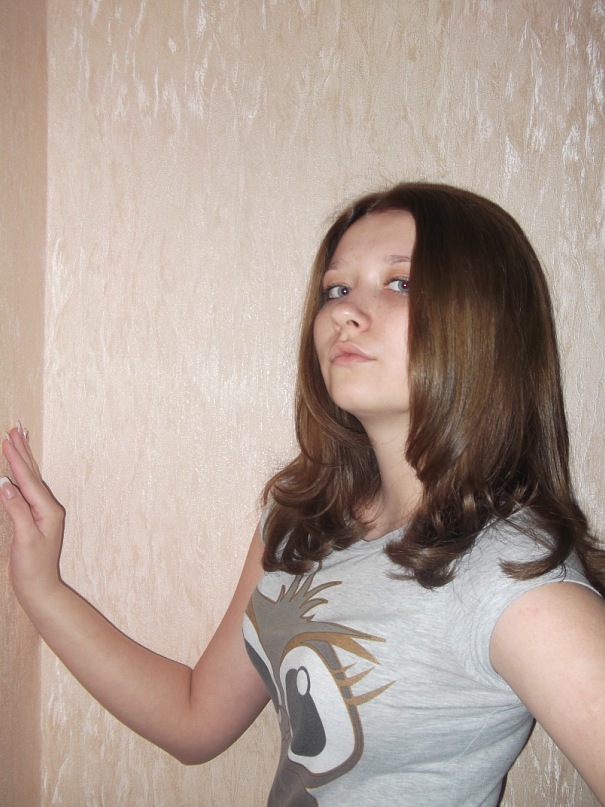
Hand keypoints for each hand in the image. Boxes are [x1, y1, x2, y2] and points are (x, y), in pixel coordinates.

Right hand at [1, 425, 64, 608]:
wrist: (39, 588)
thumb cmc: (33, 567)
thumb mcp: (24, 539)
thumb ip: (17, 512)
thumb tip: (6, 486)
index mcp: (47, 510)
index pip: (28, 479)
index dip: (16, 459)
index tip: (7, 440)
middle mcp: (47, 507)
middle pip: (32, 473)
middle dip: (22, 451)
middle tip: (14, 429)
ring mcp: (42, 511)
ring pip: (31, 478)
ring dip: (23, 458)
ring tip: (17, 440)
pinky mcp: (34, 517)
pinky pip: (27, 488)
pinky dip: (21, 474)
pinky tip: (17, 469)